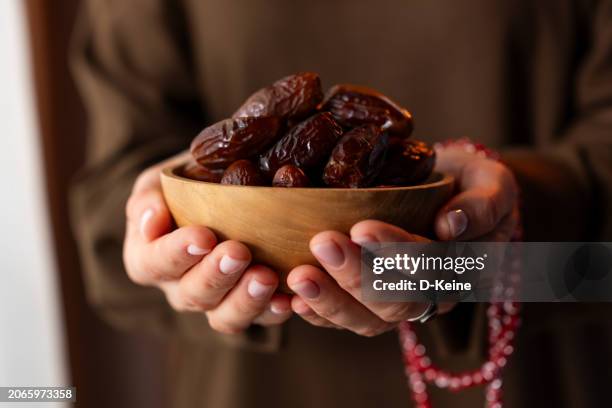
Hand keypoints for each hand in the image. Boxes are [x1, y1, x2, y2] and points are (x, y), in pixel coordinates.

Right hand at [123, 153, 291, 333]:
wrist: (222, 188)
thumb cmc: (186, 183)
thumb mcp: (159, 182)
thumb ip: (148, 199)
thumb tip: (151, 223)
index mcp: (149, 260)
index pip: (154, 263)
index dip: (176, 253)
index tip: (203, 236)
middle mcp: (180, 288)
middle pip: (193, 294)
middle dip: (216, 275)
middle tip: (238, 252)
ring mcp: (216, 303)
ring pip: (225, 317)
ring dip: (246, 300)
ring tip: (266, 277)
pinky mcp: (250, 307)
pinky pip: (261, 318)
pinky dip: (274, 311)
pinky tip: (289, 299)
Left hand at [286, 145, 518, 335]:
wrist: (454, 196)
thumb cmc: (472, 185)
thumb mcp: (491, 183)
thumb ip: (482, 203)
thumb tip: (451, 225)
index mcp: (466, 269)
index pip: (433, 269)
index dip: (398, 253)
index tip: (363, 228)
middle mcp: (434, 295)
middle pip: (398, 302)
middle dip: (358, 276)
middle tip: (323, 244)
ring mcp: (401, 304)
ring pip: (370, 320)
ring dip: (332, 300)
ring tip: (299, 276)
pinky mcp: (372, 305)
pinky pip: (348, 320)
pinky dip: (320, 313)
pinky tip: (292, 299)